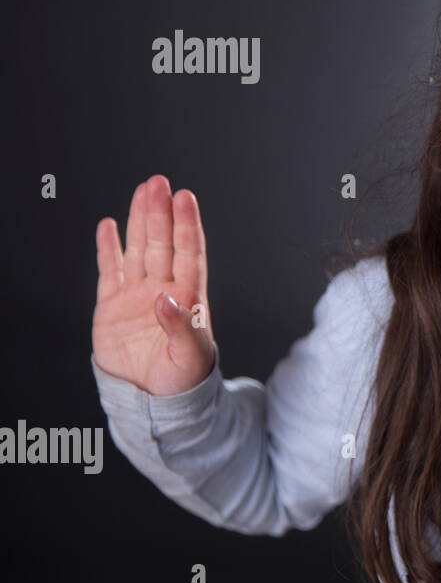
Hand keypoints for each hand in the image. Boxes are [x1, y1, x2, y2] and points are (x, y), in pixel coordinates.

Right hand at [92, 175, 215, 395]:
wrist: (153, 400)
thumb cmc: (183, 379)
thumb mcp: (191, 357)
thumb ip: (181, 328)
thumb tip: (166, 299)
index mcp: (188, 298)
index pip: (189, 253)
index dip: (187, 225)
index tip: (185, 198)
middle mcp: (163, 289)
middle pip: (162, 244)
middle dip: (160, 213)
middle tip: (158, 182)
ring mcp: (137, 295)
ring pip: (139, 250)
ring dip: (140, 221)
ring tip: (142, 191)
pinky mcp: (112, 306)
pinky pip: (109, 271)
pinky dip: (108, 249)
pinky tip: (108, 226)